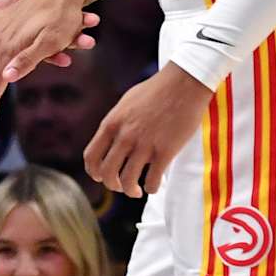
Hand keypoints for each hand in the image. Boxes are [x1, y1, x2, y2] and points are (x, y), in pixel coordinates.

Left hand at [83, 64, 211, 197]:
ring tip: (137, 191)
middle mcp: (124, 136)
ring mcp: (144, 144)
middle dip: (112, 185)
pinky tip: (155, 185)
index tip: (101, 177)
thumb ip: (116, 124)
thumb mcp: (125, 105)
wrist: (183, 83)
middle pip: (107, 173)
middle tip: (121, 187)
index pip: (91, 157)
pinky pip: (153, 180)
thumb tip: (112, 141)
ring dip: (131, 191)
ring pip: (129, 181)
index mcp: (111, 124)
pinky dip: (152, 188)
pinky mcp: (166, 151)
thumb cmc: (155, 91)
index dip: (94, 172)